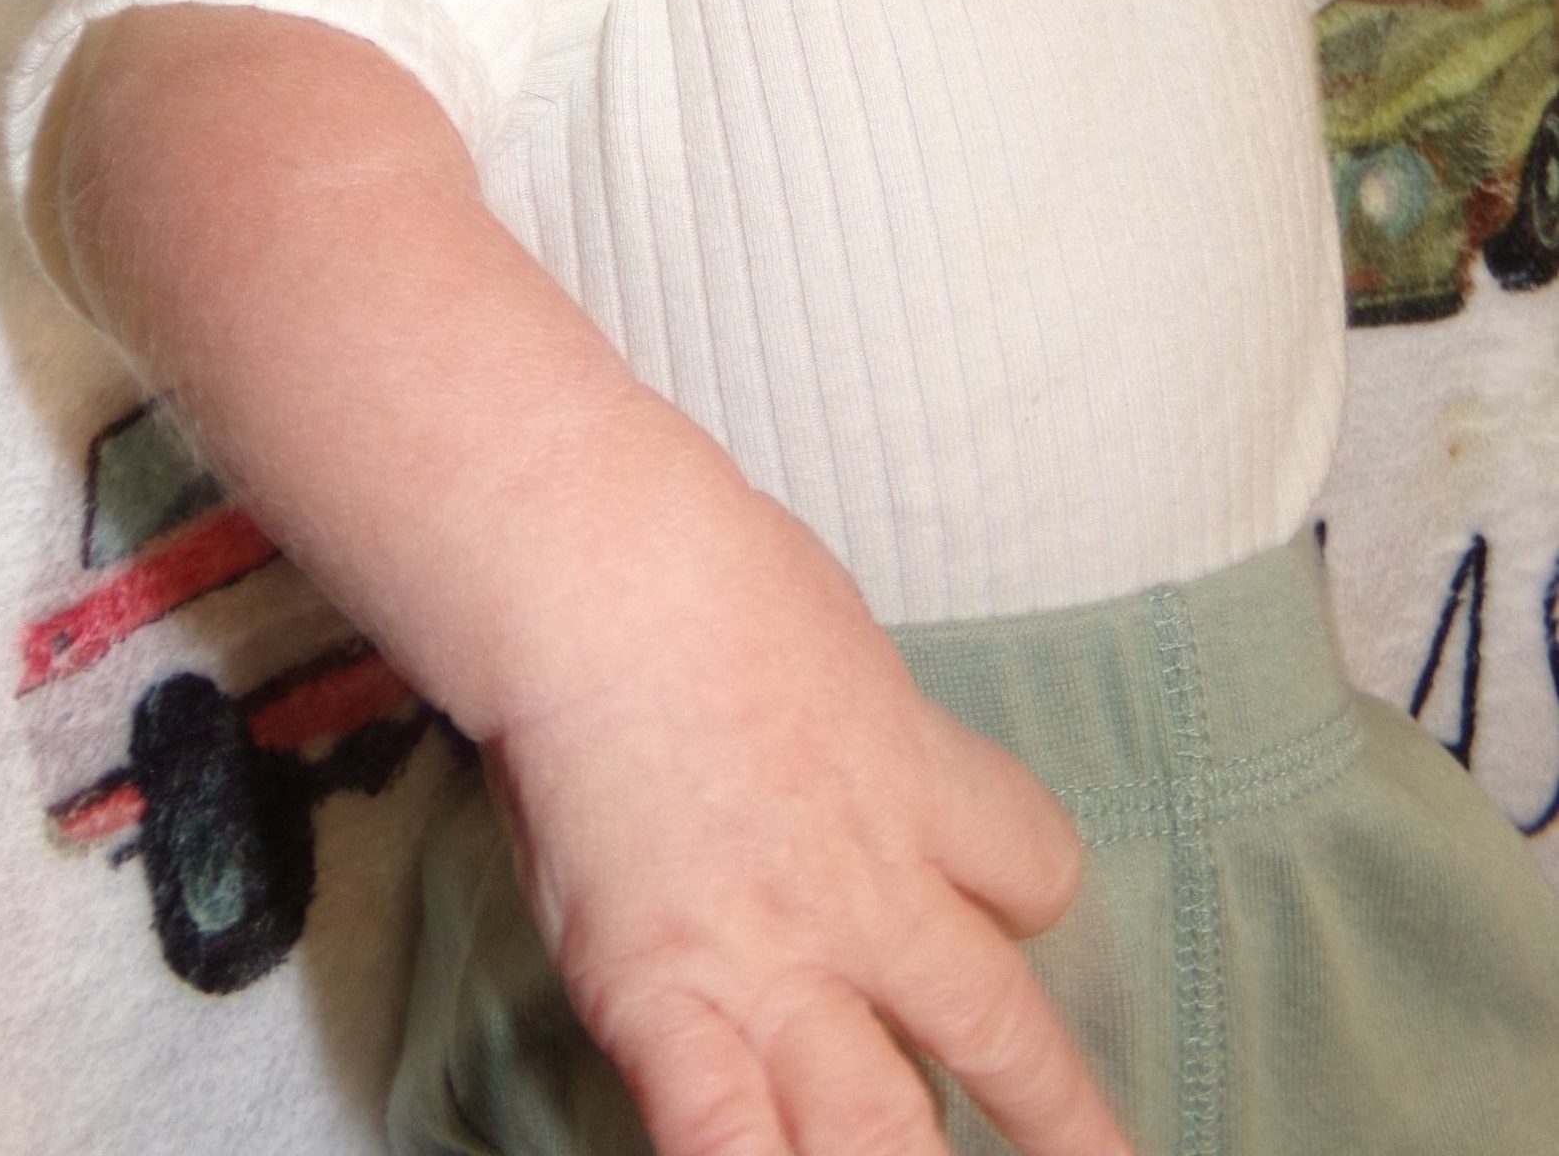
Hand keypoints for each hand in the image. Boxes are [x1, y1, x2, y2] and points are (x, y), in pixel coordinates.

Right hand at [484, 478, 1131, 1155]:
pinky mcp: (664, 1001)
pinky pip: (724, 1140)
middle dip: (1055, 1111)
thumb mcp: (828, 625)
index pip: (1032, 867)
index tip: (996, 907)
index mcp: (916, 779)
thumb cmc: (703, 564)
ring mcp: (771, 961)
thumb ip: (844, 707)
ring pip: (879, 1125)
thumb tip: (826, 710)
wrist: (608, 580)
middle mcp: (871, 893)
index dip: (1019, 894)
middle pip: (997, 1026)